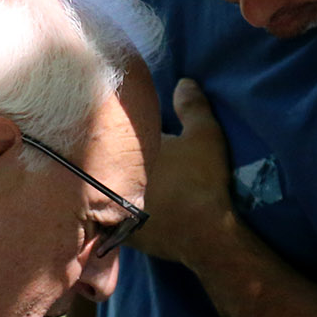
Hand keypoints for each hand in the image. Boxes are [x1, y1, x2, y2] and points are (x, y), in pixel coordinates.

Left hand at [125, 79, 235, 270]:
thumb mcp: (204, 135)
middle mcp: (114, 181)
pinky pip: (116, 222)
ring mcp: (116, 210)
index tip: (141, 137)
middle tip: (130, 161)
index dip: (130, 136)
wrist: (207, 234)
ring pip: (110, 195)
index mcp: (129, 152)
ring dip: (116, 191)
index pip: (120, 137)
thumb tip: (184, 81)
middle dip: (116, 162)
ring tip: (129, 187)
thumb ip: (192, 106)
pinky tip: (134, 214)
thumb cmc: (202, 180)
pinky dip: (122, 217)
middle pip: (111, 167)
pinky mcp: (123, 235)